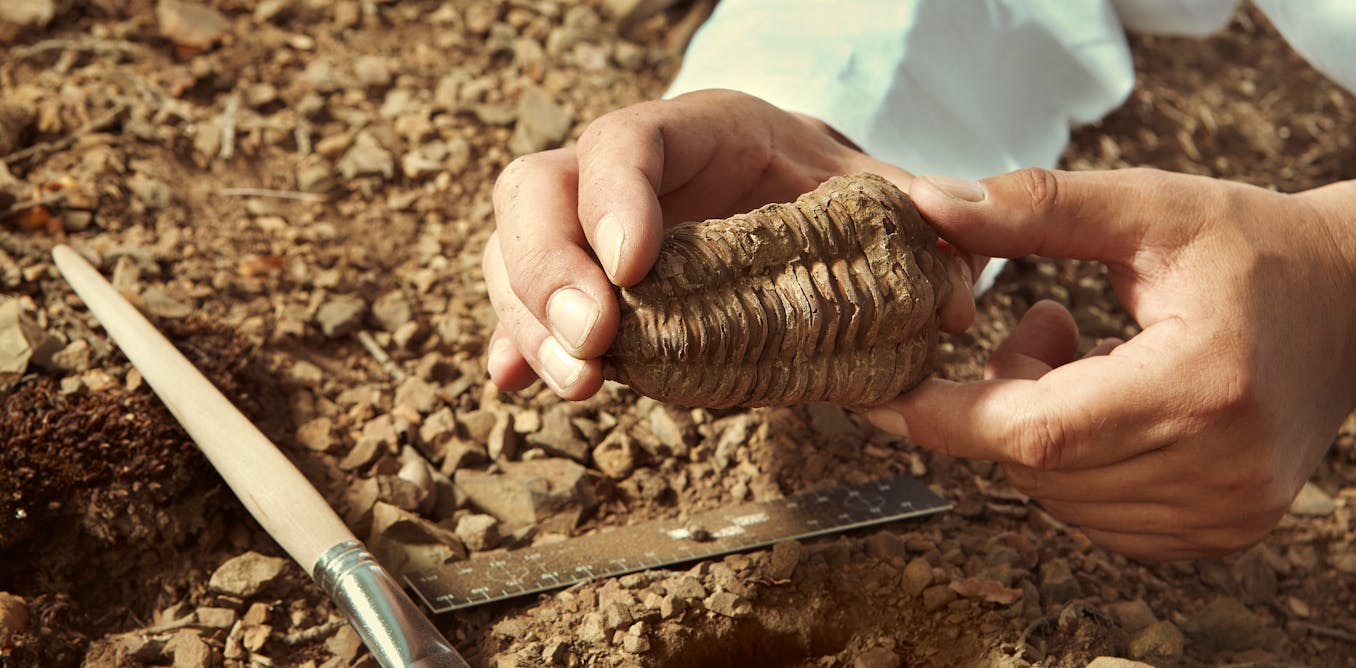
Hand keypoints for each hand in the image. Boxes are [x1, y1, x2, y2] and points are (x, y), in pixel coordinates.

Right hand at [483, 89, 976, 398]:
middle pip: (537, 193)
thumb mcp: (866, 182)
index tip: (636, 268)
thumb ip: (913, 214)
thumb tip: (963, 274)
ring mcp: (583, 225)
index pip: (626, 143)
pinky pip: (519, 300)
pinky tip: (518, 383)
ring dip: (530, 322)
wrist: (778, 189)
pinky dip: (516, 342)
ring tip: (580, 384)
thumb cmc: (812, 181)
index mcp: (689, 131)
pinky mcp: (574, 280)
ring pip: (513, 251)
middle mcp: (616, 170)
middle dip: (551, 272)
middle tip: (596, 344)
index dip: (616, 199)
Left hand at [867, 168, 1355, 559]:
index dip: (947, 415)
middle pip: (1036, 466)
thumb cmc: (1254, 250)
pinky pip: (1092, 515)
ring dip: (1037, 431)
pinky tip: (1108, 401)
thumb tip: (929, 204)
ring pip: (1054, 495)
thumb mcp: (1149, 208)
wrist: (1352, 304)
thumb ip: (1036, 208)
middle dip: (1003, 399)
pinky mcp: (1217, 531)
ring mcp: (1222, 512)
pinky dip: (1073, 462)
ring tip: (1087, 355)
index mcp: (1202, 388)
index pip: (1036, 432)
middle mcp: (1219, 470)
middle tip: (1042, 327)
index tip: (884, 392)